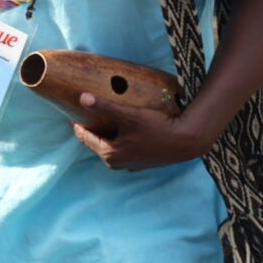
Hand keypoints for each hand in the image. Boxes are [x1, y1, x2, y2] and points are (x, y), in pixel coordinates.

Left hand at [71, 92, 217, 171]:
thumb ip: (104, 107)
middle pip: (98, 143)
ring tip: (104, 120)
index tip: (73, 112)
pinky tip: (124, 129)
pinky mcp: (143, 162)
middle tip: (87, 115)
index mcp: (110, 155)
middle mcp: (118, 164)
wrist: (189, 140)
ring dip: (107, 135)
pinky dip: (121, 140)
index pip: (86, 138)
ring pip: (112, 147)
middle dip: (93, 130)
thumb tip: (82, 97)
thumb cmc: (158, 128)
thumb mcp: (129, 115)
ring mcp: (132, 165)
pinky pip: (124, 149)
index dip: (79, 124)